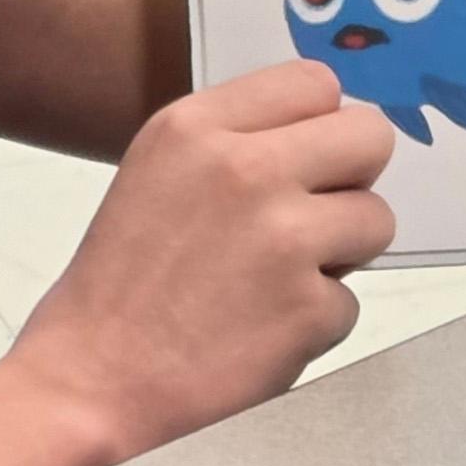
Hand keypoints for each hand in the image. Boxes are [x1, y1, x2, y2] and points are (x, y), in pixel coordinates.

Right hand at [8, 64, 394, 465]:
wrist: (89, 382)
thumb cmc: (118, 287)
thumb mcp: (154, 174)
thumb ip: (233, 143)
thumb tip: (322, 138)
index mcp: (196, 129)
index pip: (315, 83)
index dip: (320, 126)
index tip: (305, 159)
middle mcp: (245, 171)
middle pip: (369, 137)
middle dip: (352, 180)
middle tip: (312, 217)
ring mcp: (284, 240)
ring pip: (376, 220)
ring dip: (340, 254)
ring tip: (274, 280)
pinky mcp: (309, 309)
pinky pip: (350, 302)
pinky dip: (313, 323)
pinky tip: (259, 330)